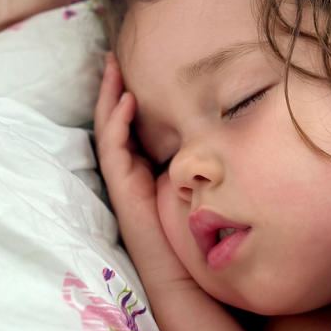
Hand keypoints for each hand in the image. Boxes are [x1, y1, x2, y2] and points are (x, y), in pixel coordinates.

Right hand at [94, 54, 190, 288]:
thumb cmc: (193, 235)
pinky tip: (128, 102)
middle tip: (111, 56)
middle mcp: (130, 171)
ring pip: (108, 131)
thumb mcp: (197, 186)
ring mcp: (123, 180)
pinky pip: (115, 150)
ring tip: (112, 68)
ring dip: (110, 97)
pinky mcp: (124, 189)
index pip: (129, 125)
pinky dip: (118, 124)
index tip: (130, 67)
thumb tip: (222, 131)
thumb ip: (198, 163)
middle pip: (113, 121)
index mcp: (144, 169)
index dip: (126, 96)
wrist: (185, 273)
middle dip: (111, 88)